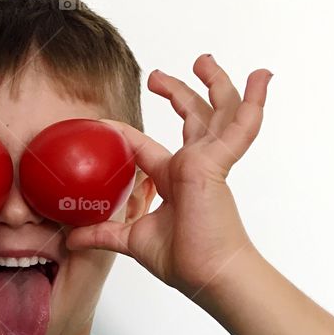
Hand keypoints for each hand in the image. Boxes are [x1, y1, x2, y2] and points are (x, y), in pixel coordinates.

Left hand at [66, 54, 273, 297]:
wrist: (206, 274)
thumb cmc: (182, 260)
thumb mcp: (131, 240)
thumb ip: (102, 234)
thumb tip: (70, 239)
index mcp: (173, 179)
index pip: (144, 147)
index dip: (124, 134)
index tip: (103, 124)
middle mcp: (192, 165)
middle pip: (190, 118)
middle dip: (177, 92)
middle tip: (155, 76)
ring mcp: (208, 161)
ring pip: (217, 111)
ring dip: (214, 84)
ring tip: (203, 60)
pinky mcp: (217, 162)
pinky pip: (241, 126)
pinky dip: (253, 101)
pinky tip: (262, 78)